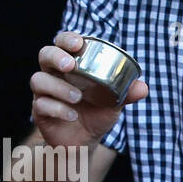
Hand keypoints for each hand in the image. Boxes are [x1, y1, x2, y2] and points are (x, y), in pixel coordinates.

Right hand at [30, 31, 147, 148]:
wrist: (84, 142)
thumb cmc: (96, 114)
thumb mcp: (114, 104)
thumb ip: (126, 94)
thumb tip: (143, 87)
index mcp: (72, 67)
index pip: (63, 44)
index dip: (67, 39)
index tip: (79, 43)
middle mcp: (54, 75)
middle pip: (44, 55)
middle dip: (56, 56)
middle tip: (70, 66)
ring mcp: (44, 93)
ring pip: (39, 80)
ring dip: (58, 87)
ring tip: (77, 97)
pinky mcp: (39, 111)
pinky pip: (41, 105)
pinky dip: (57, 109)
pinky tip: (72, 115)